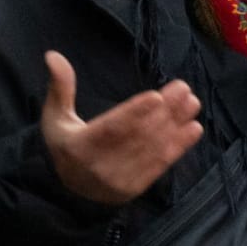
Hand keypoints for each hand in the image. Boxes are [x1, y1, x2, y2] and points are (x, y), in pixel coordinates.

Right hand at [40, 50, 203, 204]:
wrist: (70, 190)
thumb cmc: (65, 144)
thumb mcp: (55, 118)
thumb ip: (60, 88)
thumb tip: (53, 55)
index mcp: (78, 148)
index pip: (110, 130)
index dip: (134, 113)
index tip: (155, 96)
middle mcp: (99, 166)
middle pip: (137, 136)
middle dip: (164, 111)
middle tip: (184, 89)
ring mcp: (118, 180)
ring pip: (152, 149)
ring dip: (176, 125)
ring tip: (192, 103)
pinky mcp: (135, 188)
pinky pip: (160, 166)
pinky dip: (179, 147)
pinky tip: (194, 128)